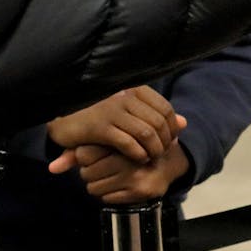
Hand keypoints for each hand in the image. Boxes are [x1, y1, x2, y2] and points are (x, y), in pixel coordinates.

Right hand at [46, 86, 185, 163]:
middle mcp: (125, 96)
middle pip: (159, 123)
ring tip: (150, 159)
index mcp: (134, 89)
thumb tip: (184, 123)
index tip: (170, 142)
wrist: (65, 117)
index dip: (172, 128)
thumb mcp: (129, 112)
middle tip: (160, 154)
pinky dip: (137, 154)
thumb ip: (156, 115)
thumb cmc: (100, 115)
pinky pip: (128, 143)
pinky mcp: (100, 127)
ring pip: (146, 133)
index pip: (166, 109)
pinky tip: (137, 160)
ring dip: (152, 150)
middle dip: (164, 142)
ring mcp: (112, 110)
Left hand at [49, 143, 189, 203]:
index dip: (86, 158)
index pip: (83, 154)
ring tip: (111, 177)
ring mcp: (135, 175)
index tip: (97, 156)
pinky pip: (107, 198)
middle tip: (104, 168)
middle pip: (87, 173)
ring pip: (94, 188)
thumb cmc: (131, 151)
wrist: (168, 163)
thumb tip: (52, 168)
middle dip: (91, 172)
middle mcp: (127, 156)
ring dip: (98, 184)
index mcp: (120, 139)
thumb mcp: (109, 144)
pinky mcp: (140, 191)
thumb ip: (78, 153)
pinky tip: (119, 186)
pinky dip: (109, 194)